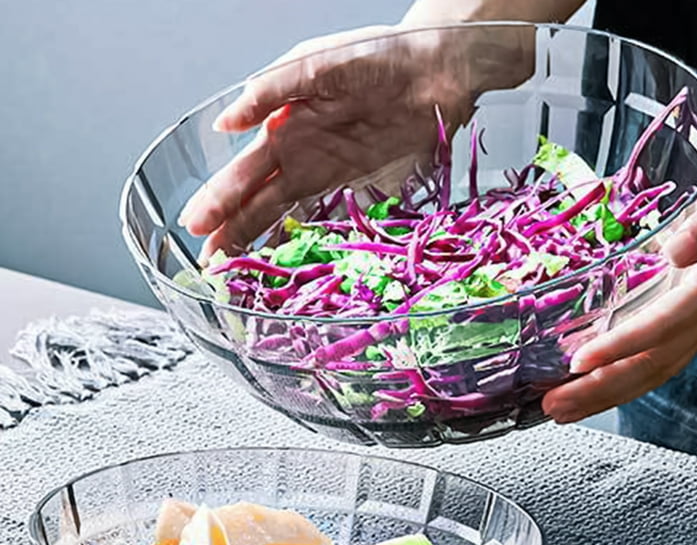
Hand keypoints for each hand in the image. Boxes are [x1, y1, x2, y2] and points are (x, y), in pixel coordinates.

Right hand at [178, 24, 532, 259]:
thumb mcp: (314, 64)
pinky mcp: (360, 189)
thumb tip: (225, 124)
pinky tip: (287, 262)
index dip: (219, 200)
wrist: (434, 70)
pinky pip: (326, 221)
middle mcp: (301, 157)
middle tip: (206, 264)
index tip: (196, 226)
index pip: (243, 173)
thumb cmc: (375, 56)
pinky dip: (305, 242)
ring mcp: (329, 176)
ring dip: (259, 243)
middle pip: (257, 203)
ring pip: (285, 217)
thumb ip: (270, 92)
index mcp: (284, 127)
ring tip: (234, 270)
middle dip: (230, 231)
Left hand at [542, 115, 696, 423]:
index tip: (579, 362)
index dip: (621, 348)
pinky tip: (590, 378)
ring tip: (563, 407)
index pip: (664, 326)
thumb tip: (680, 251)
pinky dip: (618, 369)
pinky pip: (653, 350)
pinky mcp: (688, 308)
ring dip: (605, 390)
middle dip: (602, 388)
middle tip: (555, 406)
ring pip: (653, 365)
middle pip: (654, 362)